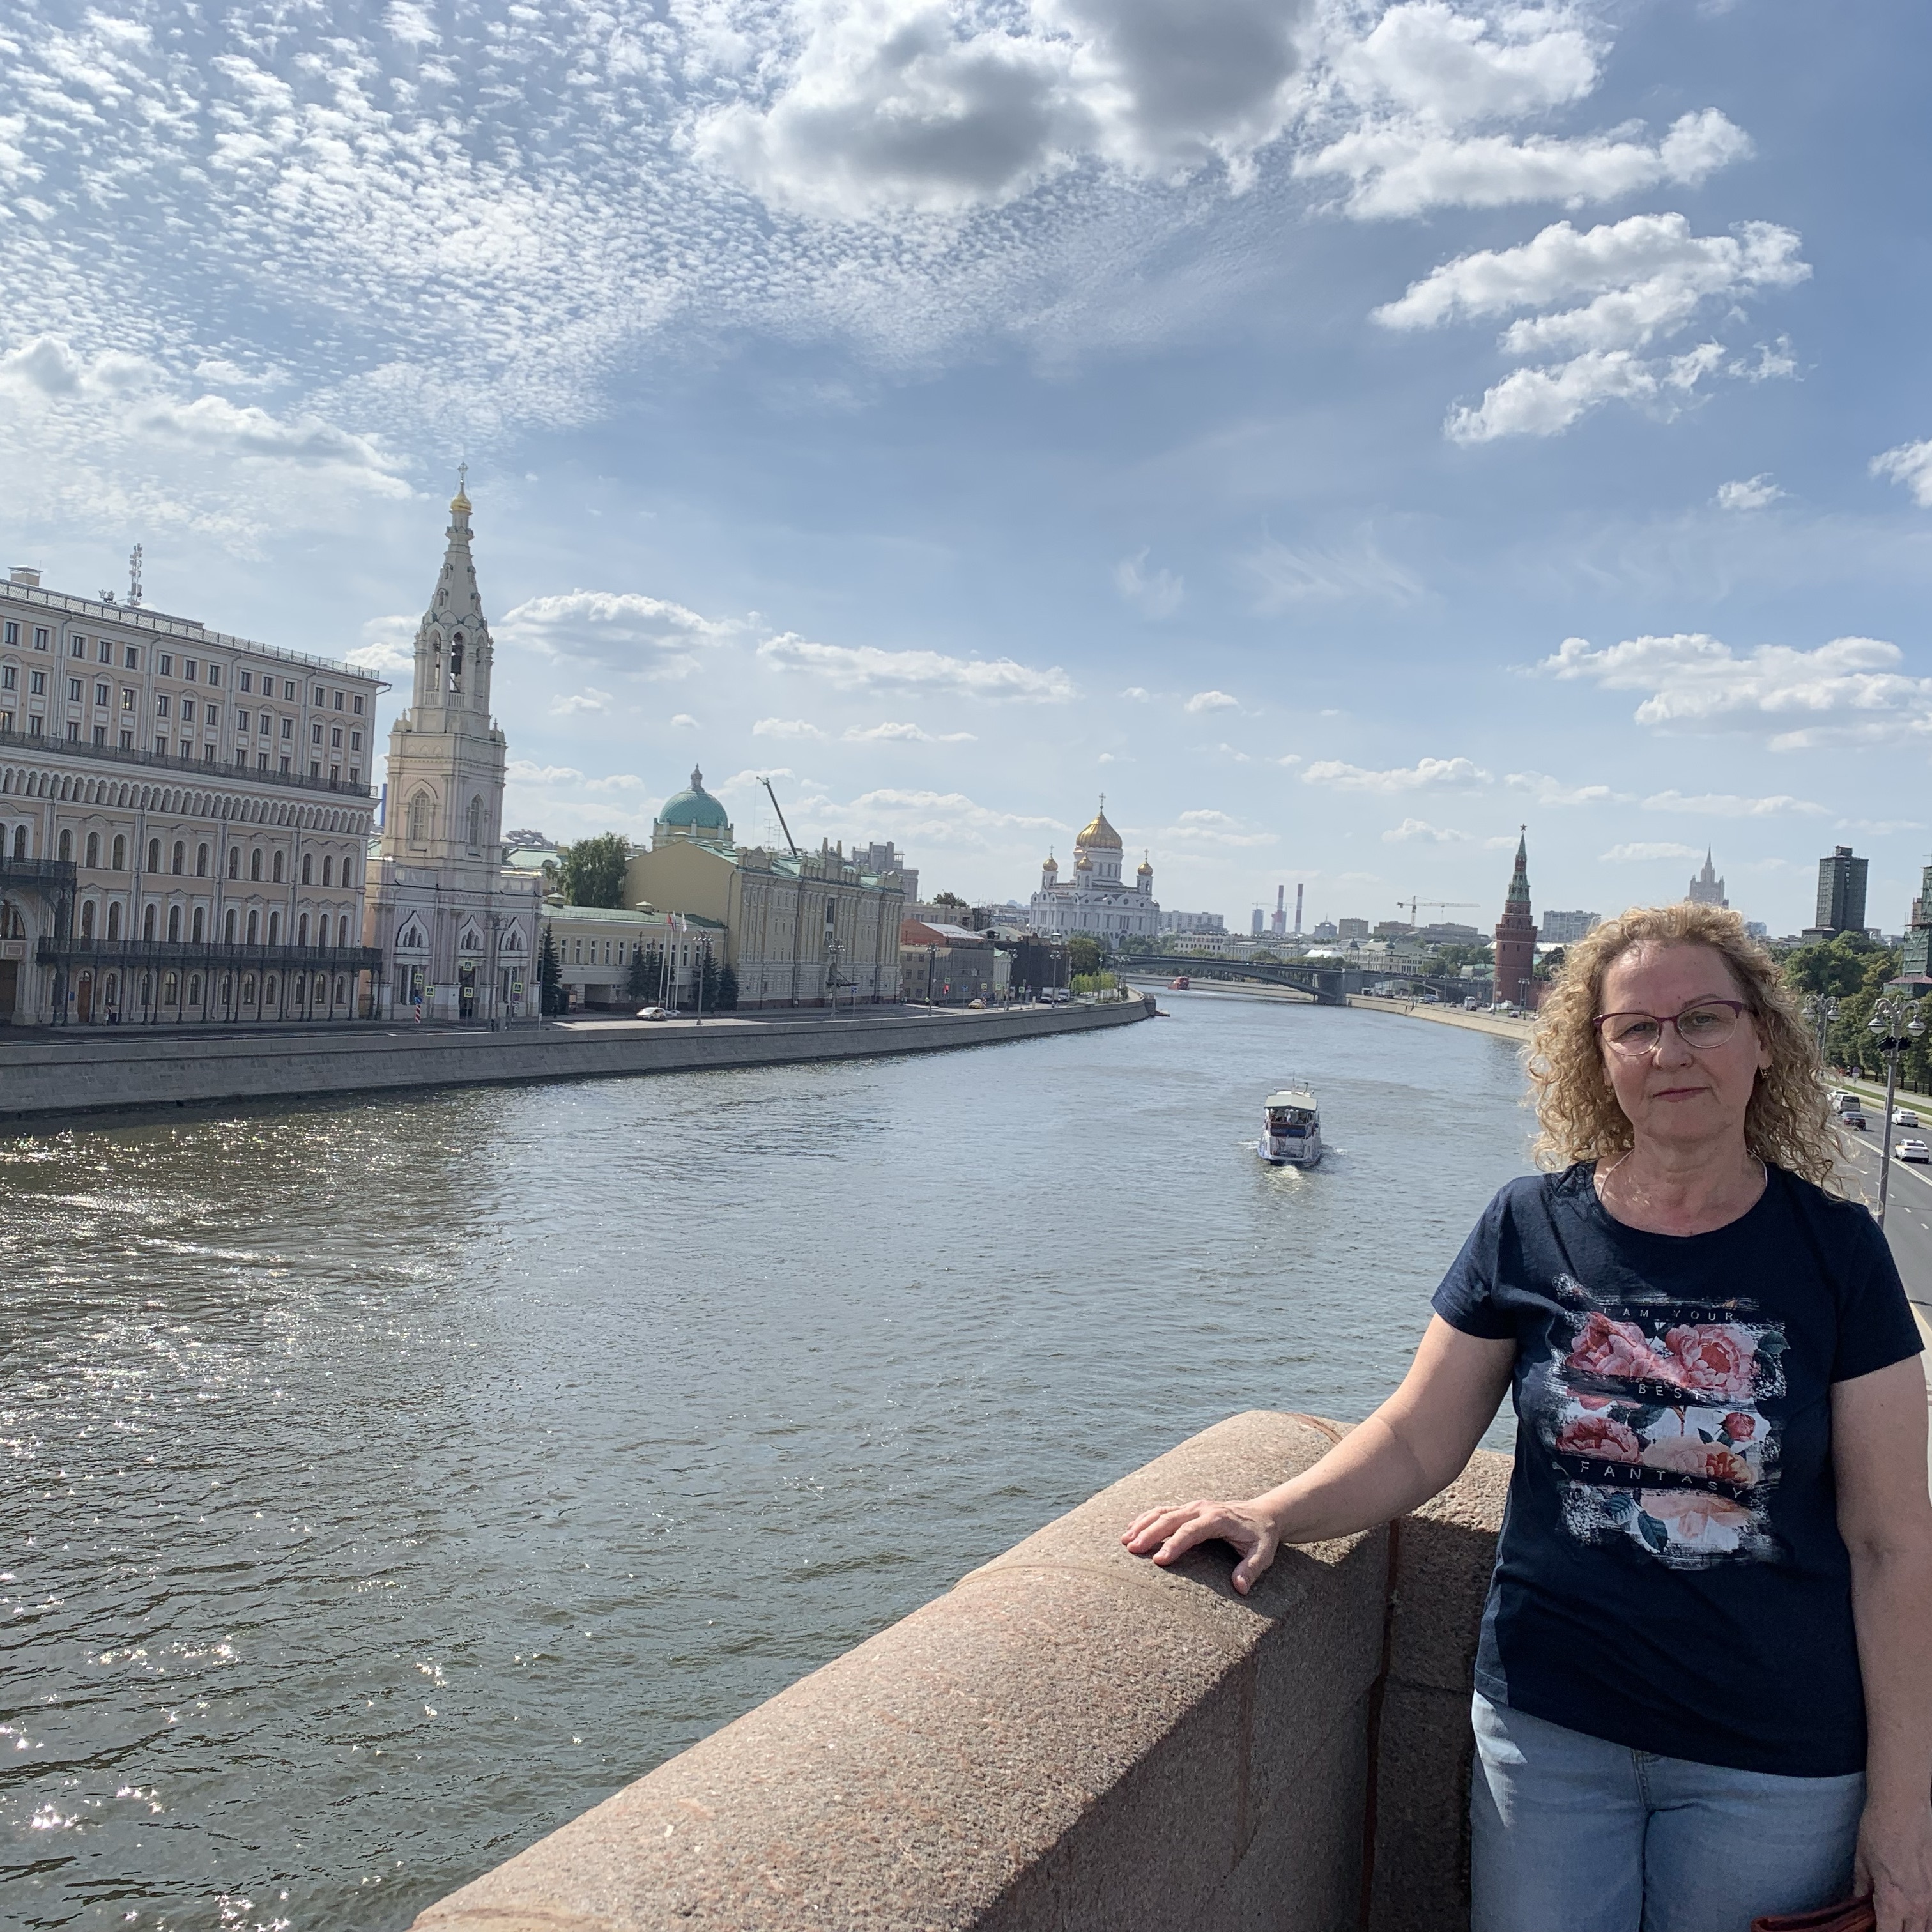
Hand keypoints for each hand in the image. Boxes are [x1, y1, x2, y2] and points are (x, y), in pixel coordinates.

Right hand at [1120, 1498, 1281, 1595]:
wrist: (1264, 1514)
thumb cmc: (1261, 1536)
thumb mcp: (1263, 1553)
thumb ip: (1251, 1569)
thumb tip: (1239, 1587)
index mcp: (1218, 1519)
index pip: (1191, 1531)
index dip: (1174, 1545)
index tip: (1159, 1561)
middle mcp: (1202, 1509)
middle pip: (1170, 1518)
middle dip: (1150, 1533)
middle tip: (1132, 1549)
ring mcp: (1193, 1507)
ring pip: (1163, 1512)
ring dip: (1143, 1524)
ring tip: (1125, 1540)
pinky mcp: (1188, 1509)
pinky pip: (1163, 1510)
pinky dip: (1146, 1517)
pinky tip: (1132, 1528)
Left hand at [1856, 1798, 1931, 1931]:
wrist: (1903, 1807)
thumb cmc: (1878, 1830)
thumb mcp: (1862, 1860)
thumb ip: (1862, 1887)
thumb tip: (1859, 1901)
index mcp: (1893, 1901)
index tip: (1871, 1931)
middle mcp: (1917, 1905)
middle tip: (1886, 1925)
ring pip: (1928, 1929)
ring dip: (1915, 1929)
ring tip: (1901, 1922)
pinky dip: (1926, 1919)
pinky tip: (1915, 1914)